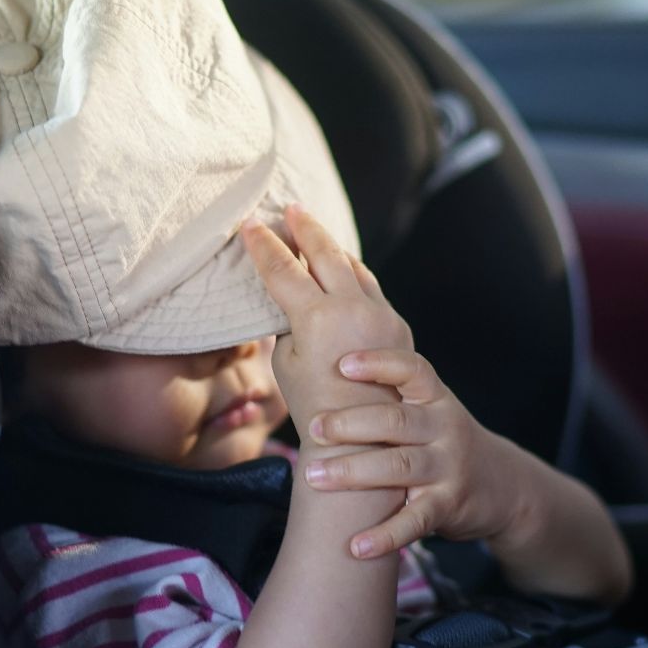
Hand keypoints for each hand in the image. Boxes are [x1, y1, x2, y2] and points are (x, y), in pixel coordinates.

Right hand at [244, 206, 411, 432]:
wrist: (365, 437)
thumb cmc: (315, 407)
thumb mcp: (286, 364)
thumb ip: (289, 324)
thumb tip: (293, 301)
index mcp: (318, 318)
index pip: (283, 270)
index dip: (263, 245)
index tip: (249, 224)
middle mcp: (353, 309)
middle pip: (325, 253)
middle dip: (304, 229)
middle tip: (290, 209)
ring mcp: (381, 314)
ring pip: (353, 266)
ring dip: (332, 247)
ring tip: (314, 232)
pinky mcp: (397, 324)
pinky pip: (370, 287)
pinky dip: (353, 273)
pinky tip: (344, 268)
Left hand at [301, 347, 533, 558]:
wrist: (503, 486)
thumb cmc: (444, 442)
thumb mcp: (430, 411)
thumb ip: (390, 397)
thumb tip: (324, 369)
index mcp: (436, 398)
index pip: (412, 370)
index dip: (379, 363)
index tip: (343, 364)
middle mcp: (444, 428)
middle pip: (396, 421)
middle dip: (350, 424)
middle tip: (313, 428)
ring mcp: (448, 468)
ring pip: (398, 467)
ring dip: (352, 472)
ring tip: (314, 477)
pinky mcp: (449, 505)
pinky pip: (415, 521)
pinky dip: (385, 535)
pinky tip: (357, 546)